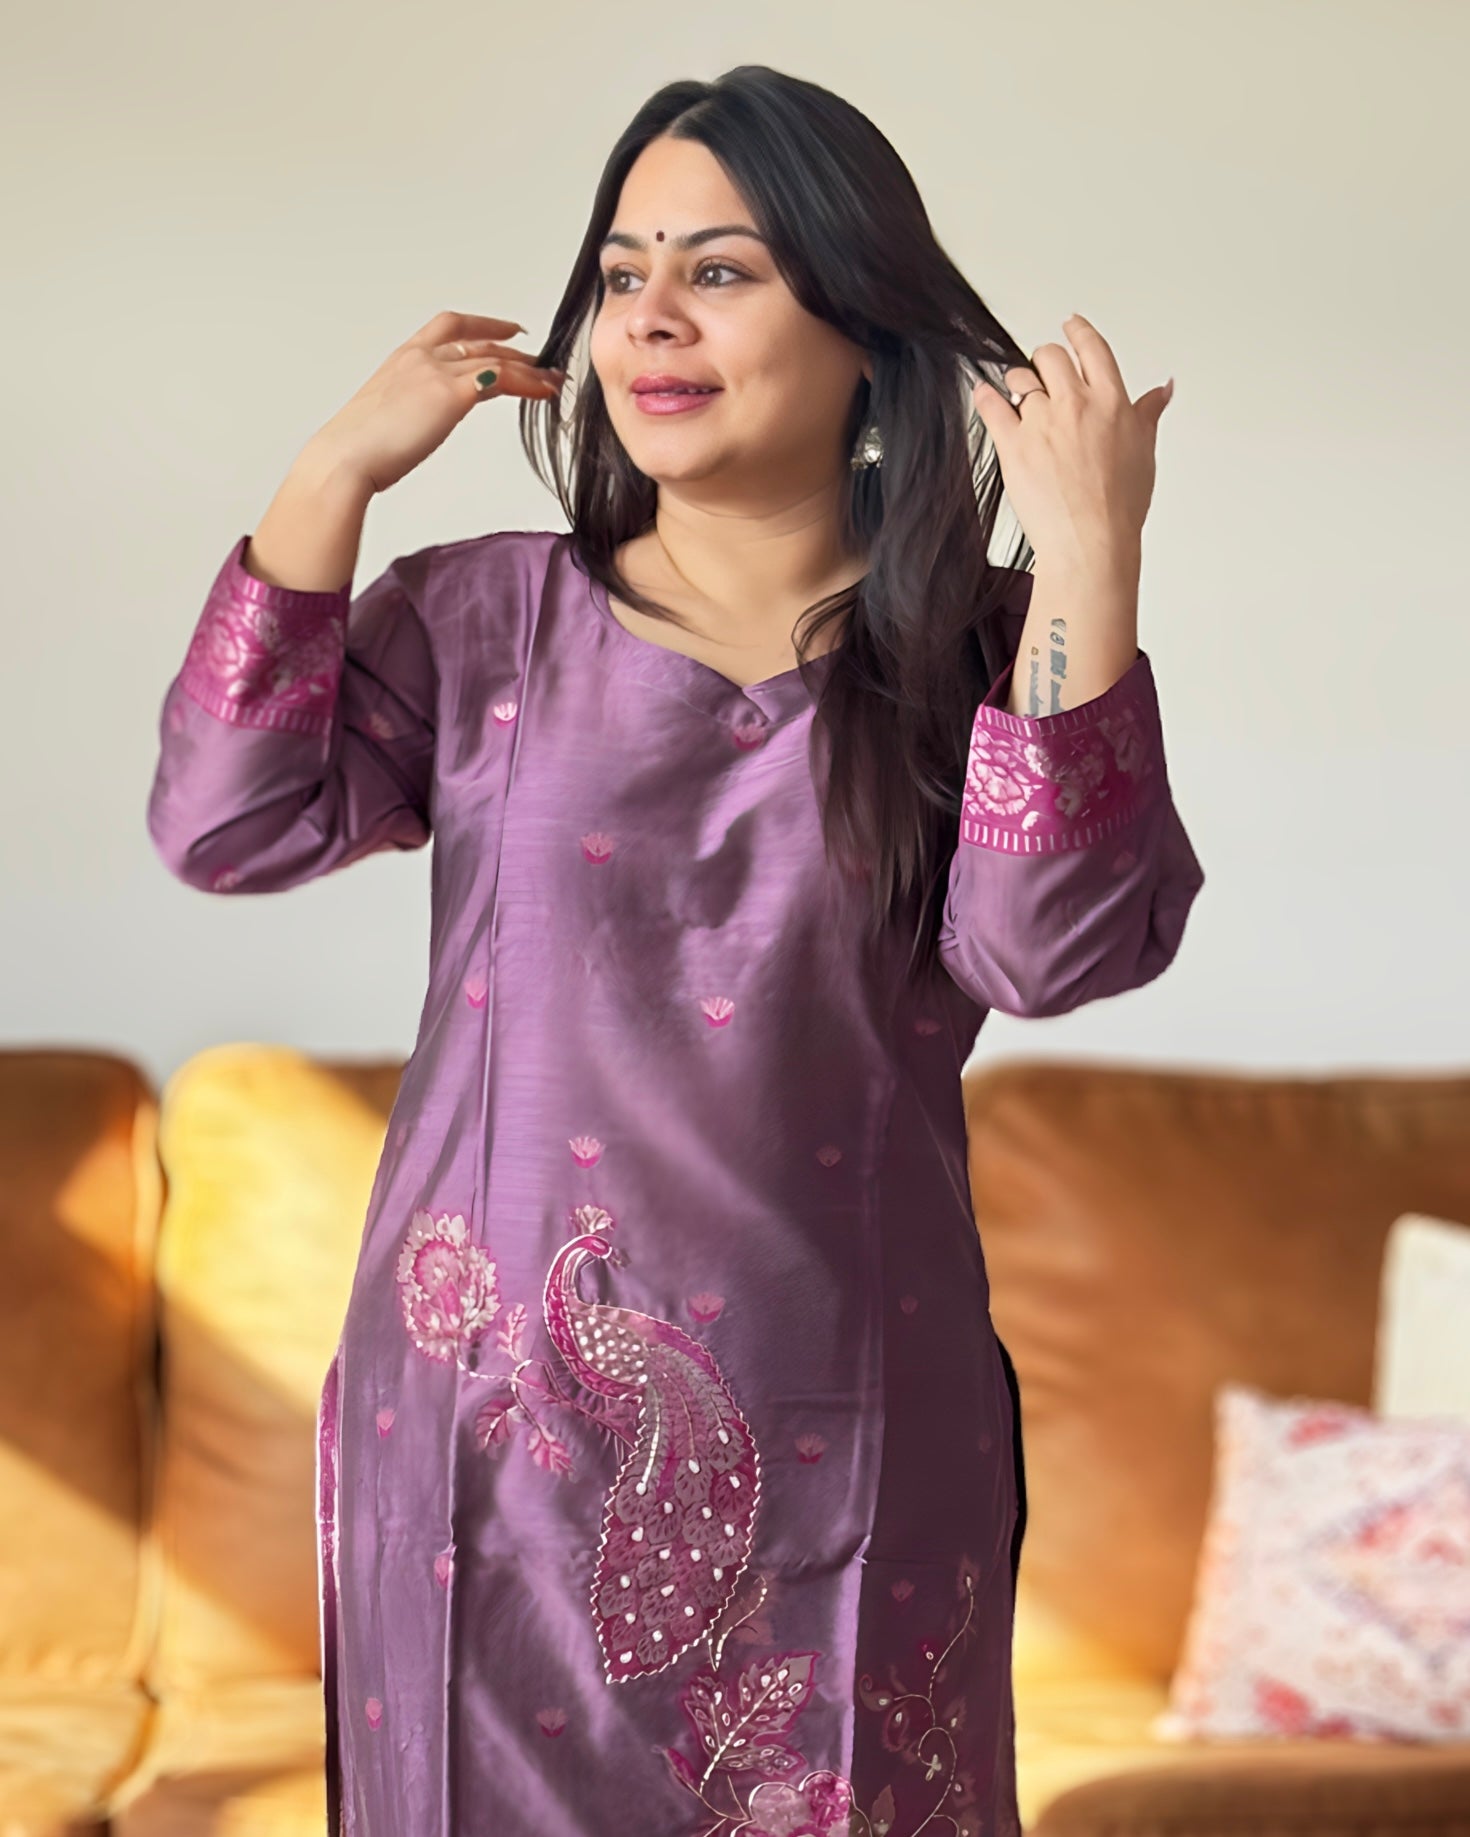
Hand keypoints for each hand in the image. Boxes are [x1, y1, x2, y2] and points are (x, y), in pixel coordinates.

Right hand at [305, 309, 566, 495]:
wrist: (345, 459)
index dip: (482, 326)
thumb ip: (410, 410)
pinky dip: (528, 383)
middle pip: (478, 340)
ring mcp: (436, 372)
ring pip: (495, 359)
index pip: (448, 327)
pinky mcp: (451, 394)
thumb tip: (421, 421)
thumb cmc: (357, 449)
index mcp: (401, 359)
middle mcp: (420, 357)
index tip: (506, 330)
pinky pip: (502, 379)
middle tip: (541, 360)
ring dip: (529, 368)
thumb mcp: (385, 418)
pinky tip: (543, 391)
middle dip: (513, 347)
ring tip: (552, 380)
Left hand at [971, 313, 1172, 573]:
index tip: (1071, 326)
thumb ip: (1148, 412)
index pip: (1092, 349)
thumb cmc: (1119, 506)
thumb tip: (1163, 388)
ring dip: (1019, 383)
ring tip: (1019, 395)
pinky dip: (986, 397)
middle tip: (1043, 369)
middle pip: (1051, 356)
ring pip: (1021, 380)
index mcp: (1110, 401)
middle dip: (1045, 359)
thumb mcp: (1144, 451)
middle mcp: (1075, 404)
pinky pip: (991, 406)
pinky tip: (984, 394)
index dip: (1078, 332)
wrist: (1090, 541)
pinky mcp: (1013, 445)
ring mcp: (1042, 422)